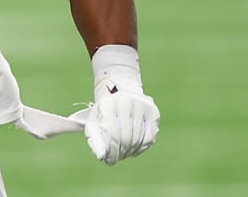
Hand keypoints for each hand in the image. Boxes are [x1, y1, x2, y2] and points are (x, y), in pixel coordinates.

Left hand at [83, 45, 159, 164]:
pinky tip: (135, 149)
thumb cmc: (104, 109)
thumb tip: (100, 156)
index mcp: (109, 103)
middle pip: (126, 137)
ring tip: (125, 154)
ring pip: (138, 138)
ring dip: (131, 151)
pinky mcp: (152, 110)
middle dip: (121, 152)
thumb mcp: (95, 120)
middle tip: (118, 158)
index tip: (109, 160)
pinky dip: (142, 146)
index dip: (111, 150)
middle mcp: (126, 102)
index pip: (112, 133)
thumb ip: (94, 138)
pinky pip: (150, 135)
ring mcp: (141, 105)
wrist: (119, 87)